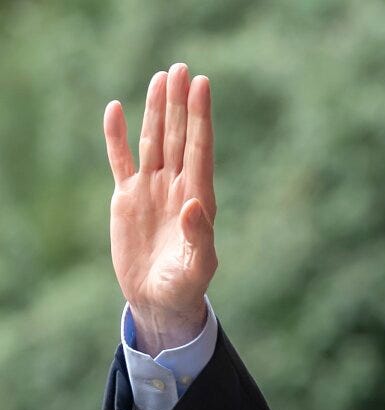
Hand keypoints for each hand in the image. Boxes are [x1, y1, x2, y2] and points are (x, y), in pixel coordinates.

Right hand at [104, 63, 216, 354]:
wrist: (160, 300)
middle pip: (178, 136)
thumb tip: (193, 204)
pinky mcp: (127, 198)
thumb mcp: (199, 267)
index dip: (201, 116)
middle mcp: (177, 186)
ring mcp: (152, 189)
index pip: (200, 148)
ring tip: (161, 78)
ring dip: (156, 110)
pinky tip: (116, 109)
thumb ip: (200, 236)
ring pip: (154, 141)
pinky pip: (121, 159)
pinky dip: (117, 136)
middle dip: (180, 103)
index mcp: (199, 198)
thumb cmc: (187, 287)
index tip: (203, 85)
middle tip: (182, 69)